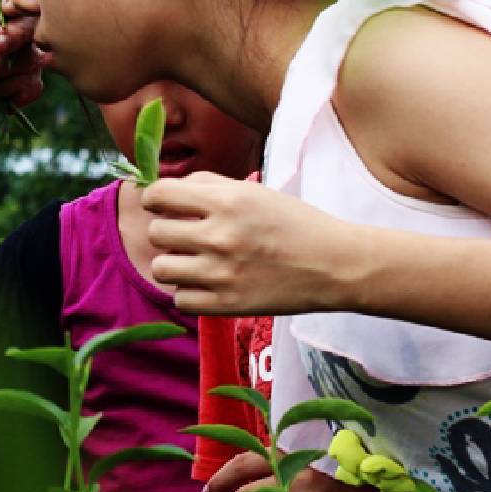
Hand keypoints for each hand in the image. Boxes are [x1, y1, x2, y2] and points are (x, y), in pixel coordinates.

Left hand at [141, 173, 368, 313]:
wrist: (336, 265)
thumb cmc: (294, 223)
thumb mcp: (253, 191)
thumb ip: (207, 186)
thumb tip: (163, 190)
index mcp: (227, 202)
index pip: (158, 194)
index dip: (155, 198)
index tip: (162, 204)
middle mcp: (220, 236)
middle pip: (156, 233)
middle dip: (167, 231)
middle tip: (188, 235)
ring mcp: (222, 274)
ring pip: (161, 269)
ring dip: (174, 264)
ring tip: (196, 261)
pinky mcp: (228, 306)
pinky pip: (180, 299)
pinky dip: (190, 292)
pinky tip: (208, 283)